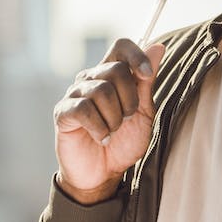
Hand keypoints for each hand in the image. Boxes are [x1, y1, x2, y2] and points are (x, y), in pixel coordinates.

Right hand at [54, 40, 165, 203]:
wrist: (103, 174)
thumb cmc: (123, 143)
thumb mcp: (143, 113)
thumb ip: (147, 82)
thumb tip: (158, 47)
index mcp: (111, 75)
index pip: (121, 46)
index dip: (136, 56)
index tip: (147, 75)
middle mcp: (91, 79)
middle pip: (116, 70)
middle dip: (130, 100)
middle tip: (126, 119)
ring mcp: (74, 94)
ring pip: (102, 91)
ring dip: (115, 118)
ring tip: (112, 131)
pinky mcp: (63, 112)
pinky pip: (85, 109)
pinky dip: (100, 128)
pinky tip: (101, 138)